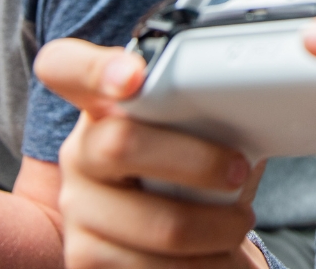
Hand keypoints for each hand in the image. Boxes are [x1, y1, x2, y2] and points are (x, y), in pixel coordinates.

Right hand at [34, 39, 267, 267]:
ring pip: (156, 223)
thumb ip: (200, 105)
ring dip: (215, 230)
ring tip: (238, 224)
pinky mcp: (85, 259)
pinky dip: (203, 265)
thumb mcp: (196, 127)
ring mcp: (76, 208)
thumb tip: (249, 98)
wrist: (180, 238)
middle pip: (122, 144)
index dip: (95, 68)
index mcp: (103, 102)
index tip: (134, 75)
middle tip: (238, 171)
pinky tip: (217, 255)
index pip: (66, 67)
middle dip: (197, 161)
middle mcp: (79, 151)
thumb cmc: (196, 168)